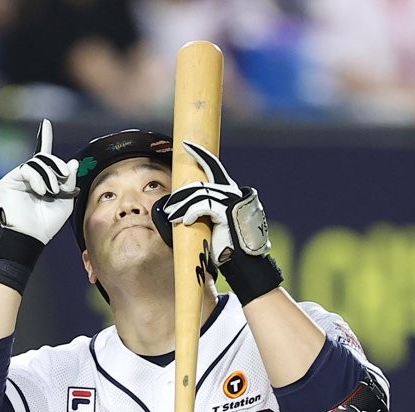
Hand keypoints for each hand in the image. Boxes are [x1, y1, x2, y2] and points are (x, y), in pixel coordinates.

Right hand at [0, 119, 78, 244]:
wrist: (33, 236)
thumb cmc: (48, 222)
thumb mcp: (66, 200)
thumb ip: (69, 181)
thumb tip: (72, 163)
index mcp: (42, 179)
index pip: (43, 155)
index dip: (44, 138)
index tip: (46, 124)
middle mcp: (29, 177)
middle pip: (45, 157)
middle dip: (57, 166)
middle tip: (63, 180)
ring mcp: (17, 179)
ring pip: (37, 162)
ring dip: (49, 175)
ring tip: (51, 191)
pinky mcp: (7, 182)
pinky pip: (26, 169)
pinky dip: (37, 178)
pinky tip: (40, 190)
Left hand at [161, 141, 269, 264]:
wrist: (245, 262)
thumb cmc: (227, 246)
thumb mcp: (214, 223)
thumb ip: (204, 209)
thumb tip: (178, 208)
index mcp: (231, 192)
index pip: (213, 167)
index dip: (200, 155)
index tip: (185, 145)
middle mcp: (234, 192)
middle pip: (200, 184)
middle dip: (181, 195)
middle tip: (170, 207)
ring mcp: (232, 200)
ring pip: (199, 195)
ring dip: (182, 206)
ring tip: (172, 216)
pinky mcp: (228, 211)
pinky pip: (203, 206)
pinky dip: (191, 213)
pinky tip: (186, 221)